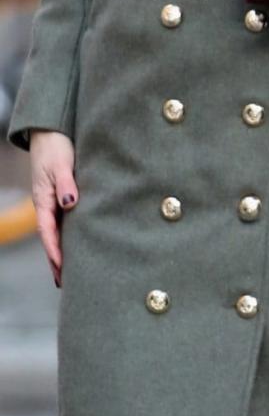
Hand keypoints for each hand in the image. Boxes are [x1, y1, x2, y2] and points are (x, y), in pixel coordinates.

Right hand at [28, 129, 76, 287]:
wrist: (51, 132)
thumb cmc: (56, 147)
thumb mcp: (60, 164)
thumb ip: (66, 183)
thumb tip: (70, 203)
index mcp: (43, 199)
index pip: (47, 231)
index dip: (54, 250)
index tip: (61, 267)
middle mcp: (48, 204)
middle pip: (51, 237)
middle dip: (56, 260)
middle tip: (64, 283)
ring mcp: (54, 202)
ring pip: (59, 231)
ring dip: (63, 251)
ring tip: (72, 273)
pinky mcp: (63, 197)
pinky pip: (65, 222)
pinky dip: (70, 236)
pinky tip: (79, 246)